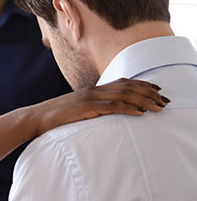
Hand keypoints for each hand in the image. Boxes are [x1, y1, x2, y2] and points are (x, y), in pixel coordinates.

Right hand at [30, 78, 167, 136]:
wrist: (36, 118)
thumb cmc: (55, 118)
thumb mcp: (76, 110)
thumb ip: (91, 108)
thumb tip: (104, 114)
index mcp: (92, 90)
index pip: (122, 82)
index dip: (141, 84)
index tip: (157, 89)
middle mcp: (93, 90)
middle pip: (127, 86)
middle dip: (148, 92)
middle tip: (164, 100)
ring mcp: (89, 98)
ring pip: (123, 95)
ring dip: (143, 100)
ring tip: (158, 107)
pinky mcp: (85, 108)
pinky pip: (111, 107)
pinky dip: (128, 108)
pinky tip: (139, 112)